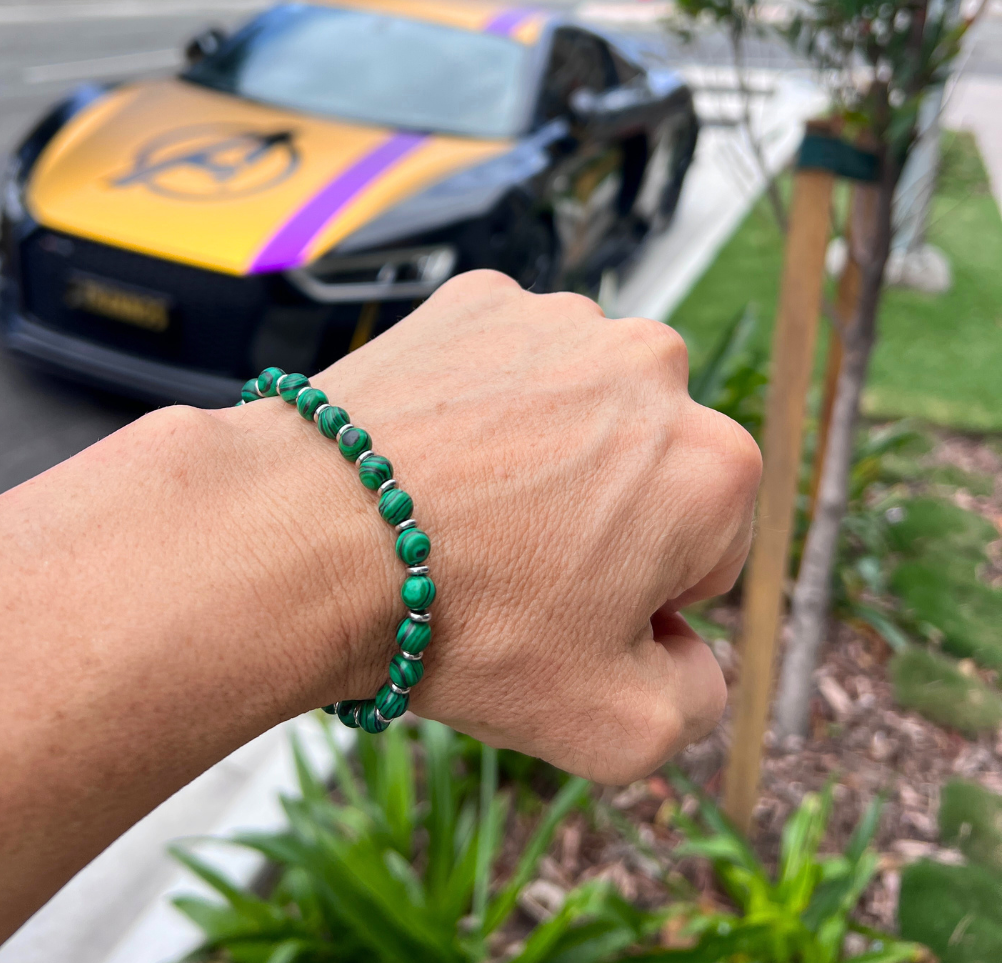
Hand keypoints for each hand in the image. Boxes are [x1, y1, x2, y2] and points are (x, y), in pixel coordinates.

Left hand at [297, 271, 760, 782]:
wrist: (311, 536)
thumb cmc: (466, 627)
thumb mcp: (617, 728)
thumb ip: (697, 698)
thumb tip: (688, 650)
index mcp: (714, 463)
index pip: (708, 549)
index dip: (642, 596)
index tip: (570, 608)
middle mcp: (655, 366)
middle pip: (648, 467)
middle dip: (607, 515)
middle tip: (515, 561)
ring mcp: (562, 319)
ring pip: (581, 407)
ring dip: (548, 451)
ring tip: (467, 507)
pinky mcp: (482, 299)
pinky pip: (509, 364)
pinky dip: (487, 404)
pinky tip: (436, 454)